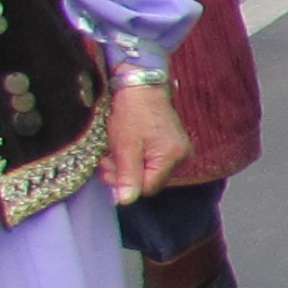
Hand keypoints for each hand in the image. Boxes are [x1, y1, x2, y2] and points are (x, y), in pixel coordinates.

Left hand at [103, 78, 190, 203]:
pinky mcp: (173, 143)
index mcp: (171, 158)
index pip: (147, 188)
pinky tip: (128, 146)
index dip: (124, 183)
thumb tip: (124, 201)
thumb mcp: (125, 146)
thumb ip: (127, 176)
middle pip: (149, 180)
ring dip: (129, 165)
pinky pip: (153, 159)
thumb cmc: (133, 112)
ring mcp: (179, 149)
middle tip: (106, 160)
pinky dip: (137, 156)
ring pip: (149, 170)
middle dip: (125, 173)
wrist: (142, 85)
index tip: (107, 167)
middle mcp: (181, 156)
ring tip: (115, 150)